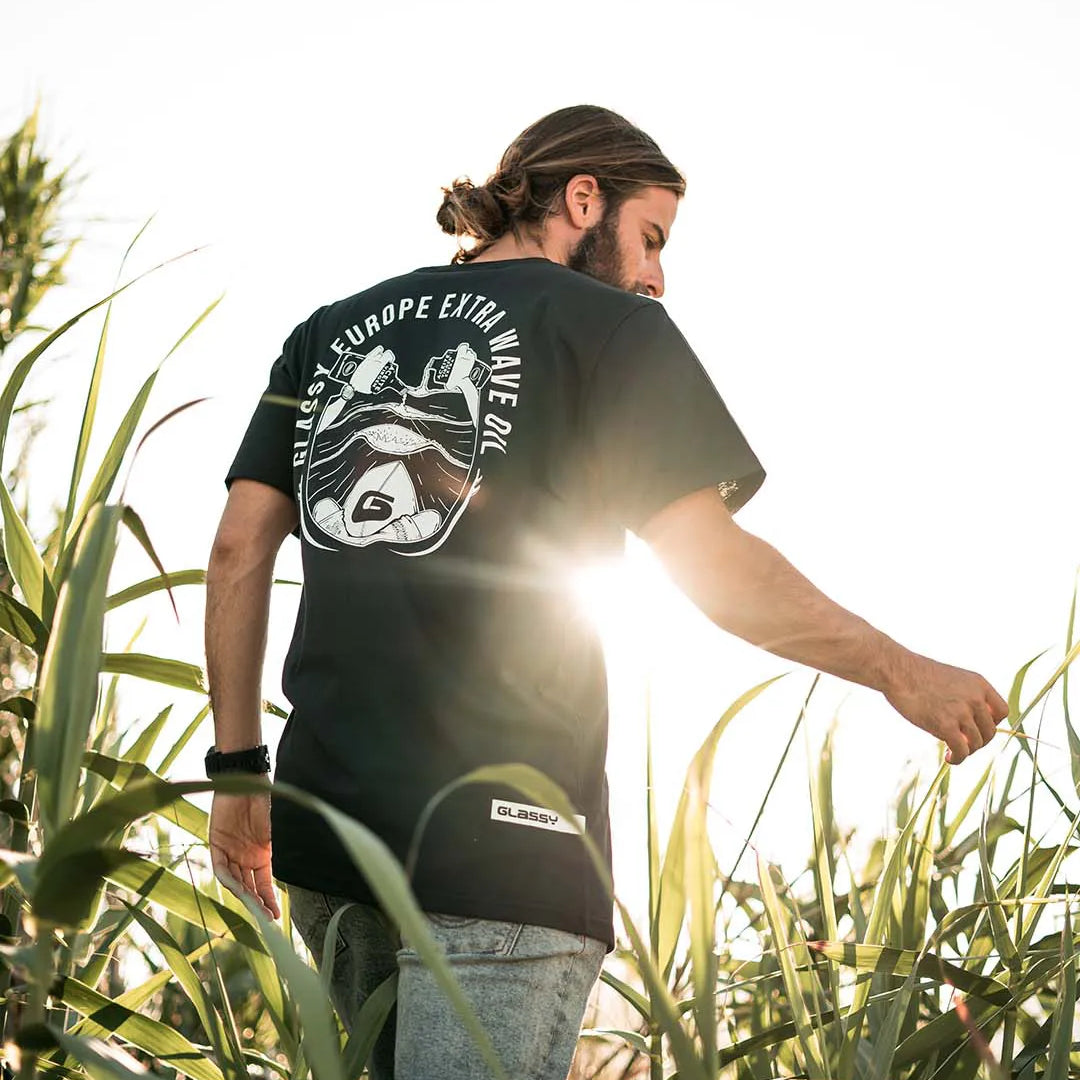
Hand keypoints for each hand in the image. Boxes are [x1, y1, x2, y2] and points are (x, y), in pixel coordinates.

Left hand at [209, 792, 280, 918]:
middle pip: (249, 887)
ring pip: (235, 881)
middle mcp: (244, 858)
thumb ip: (279, 850)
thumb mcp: (277, 830)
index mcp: (261, 855)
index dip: (268, 901)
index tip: (275, 917)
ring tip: (254, 908)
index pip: (263, 885)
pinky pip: (221, 867)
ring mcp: (230, 852)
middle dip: (256, 904)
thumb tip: (300, 867)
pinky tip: (238, 888)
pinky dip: (229, 878)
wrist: (247, 780)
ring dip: (244, 895)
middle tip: (264, 919)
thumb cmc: (267, 802)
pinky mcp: (216, 844)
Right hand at [883, 654, 1009, 764]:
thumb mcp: (952, 678)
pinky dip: (958, 759)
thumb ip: (966, 697)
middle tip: (961, 742)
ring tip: (953, 752)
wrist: (897, 671)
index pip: (1002, 712)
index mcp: (979, 684)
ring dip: (966, 751)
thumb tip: (968, 726)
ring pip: (977, 743)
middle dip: (977, 741)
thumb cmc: (917, 674)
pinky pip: (962, 751)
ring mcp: (961, 712)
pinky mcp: (945, 725)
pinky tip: (949, 758)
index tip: (976, 727)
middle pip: (990, 731)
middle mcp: (975, 698)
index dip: (992, 723)